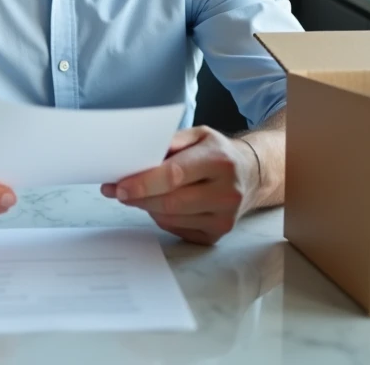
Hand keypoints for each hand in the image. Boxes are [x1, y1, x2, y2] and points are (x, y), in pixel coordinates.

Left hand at [101, 126, 258, 244]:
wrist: (251, 175)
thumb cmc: (218, 153)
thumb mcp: (199, 135)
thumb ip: (170, 141)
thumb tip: (137, 154)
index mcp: (220, 161)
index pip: (174, 175)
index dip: (143, 183)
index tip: (119, 185)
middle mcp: (227, 192)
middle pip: (169, 202)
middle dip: (138, 198)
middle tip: (118, 191)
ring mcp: (224, 218)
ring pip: (170, 218)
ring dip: (147, 207)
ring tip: (140, 194)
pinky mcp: (217, 234)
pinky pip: (177, 229)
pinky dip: (162, 217)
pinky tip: (163, 204)